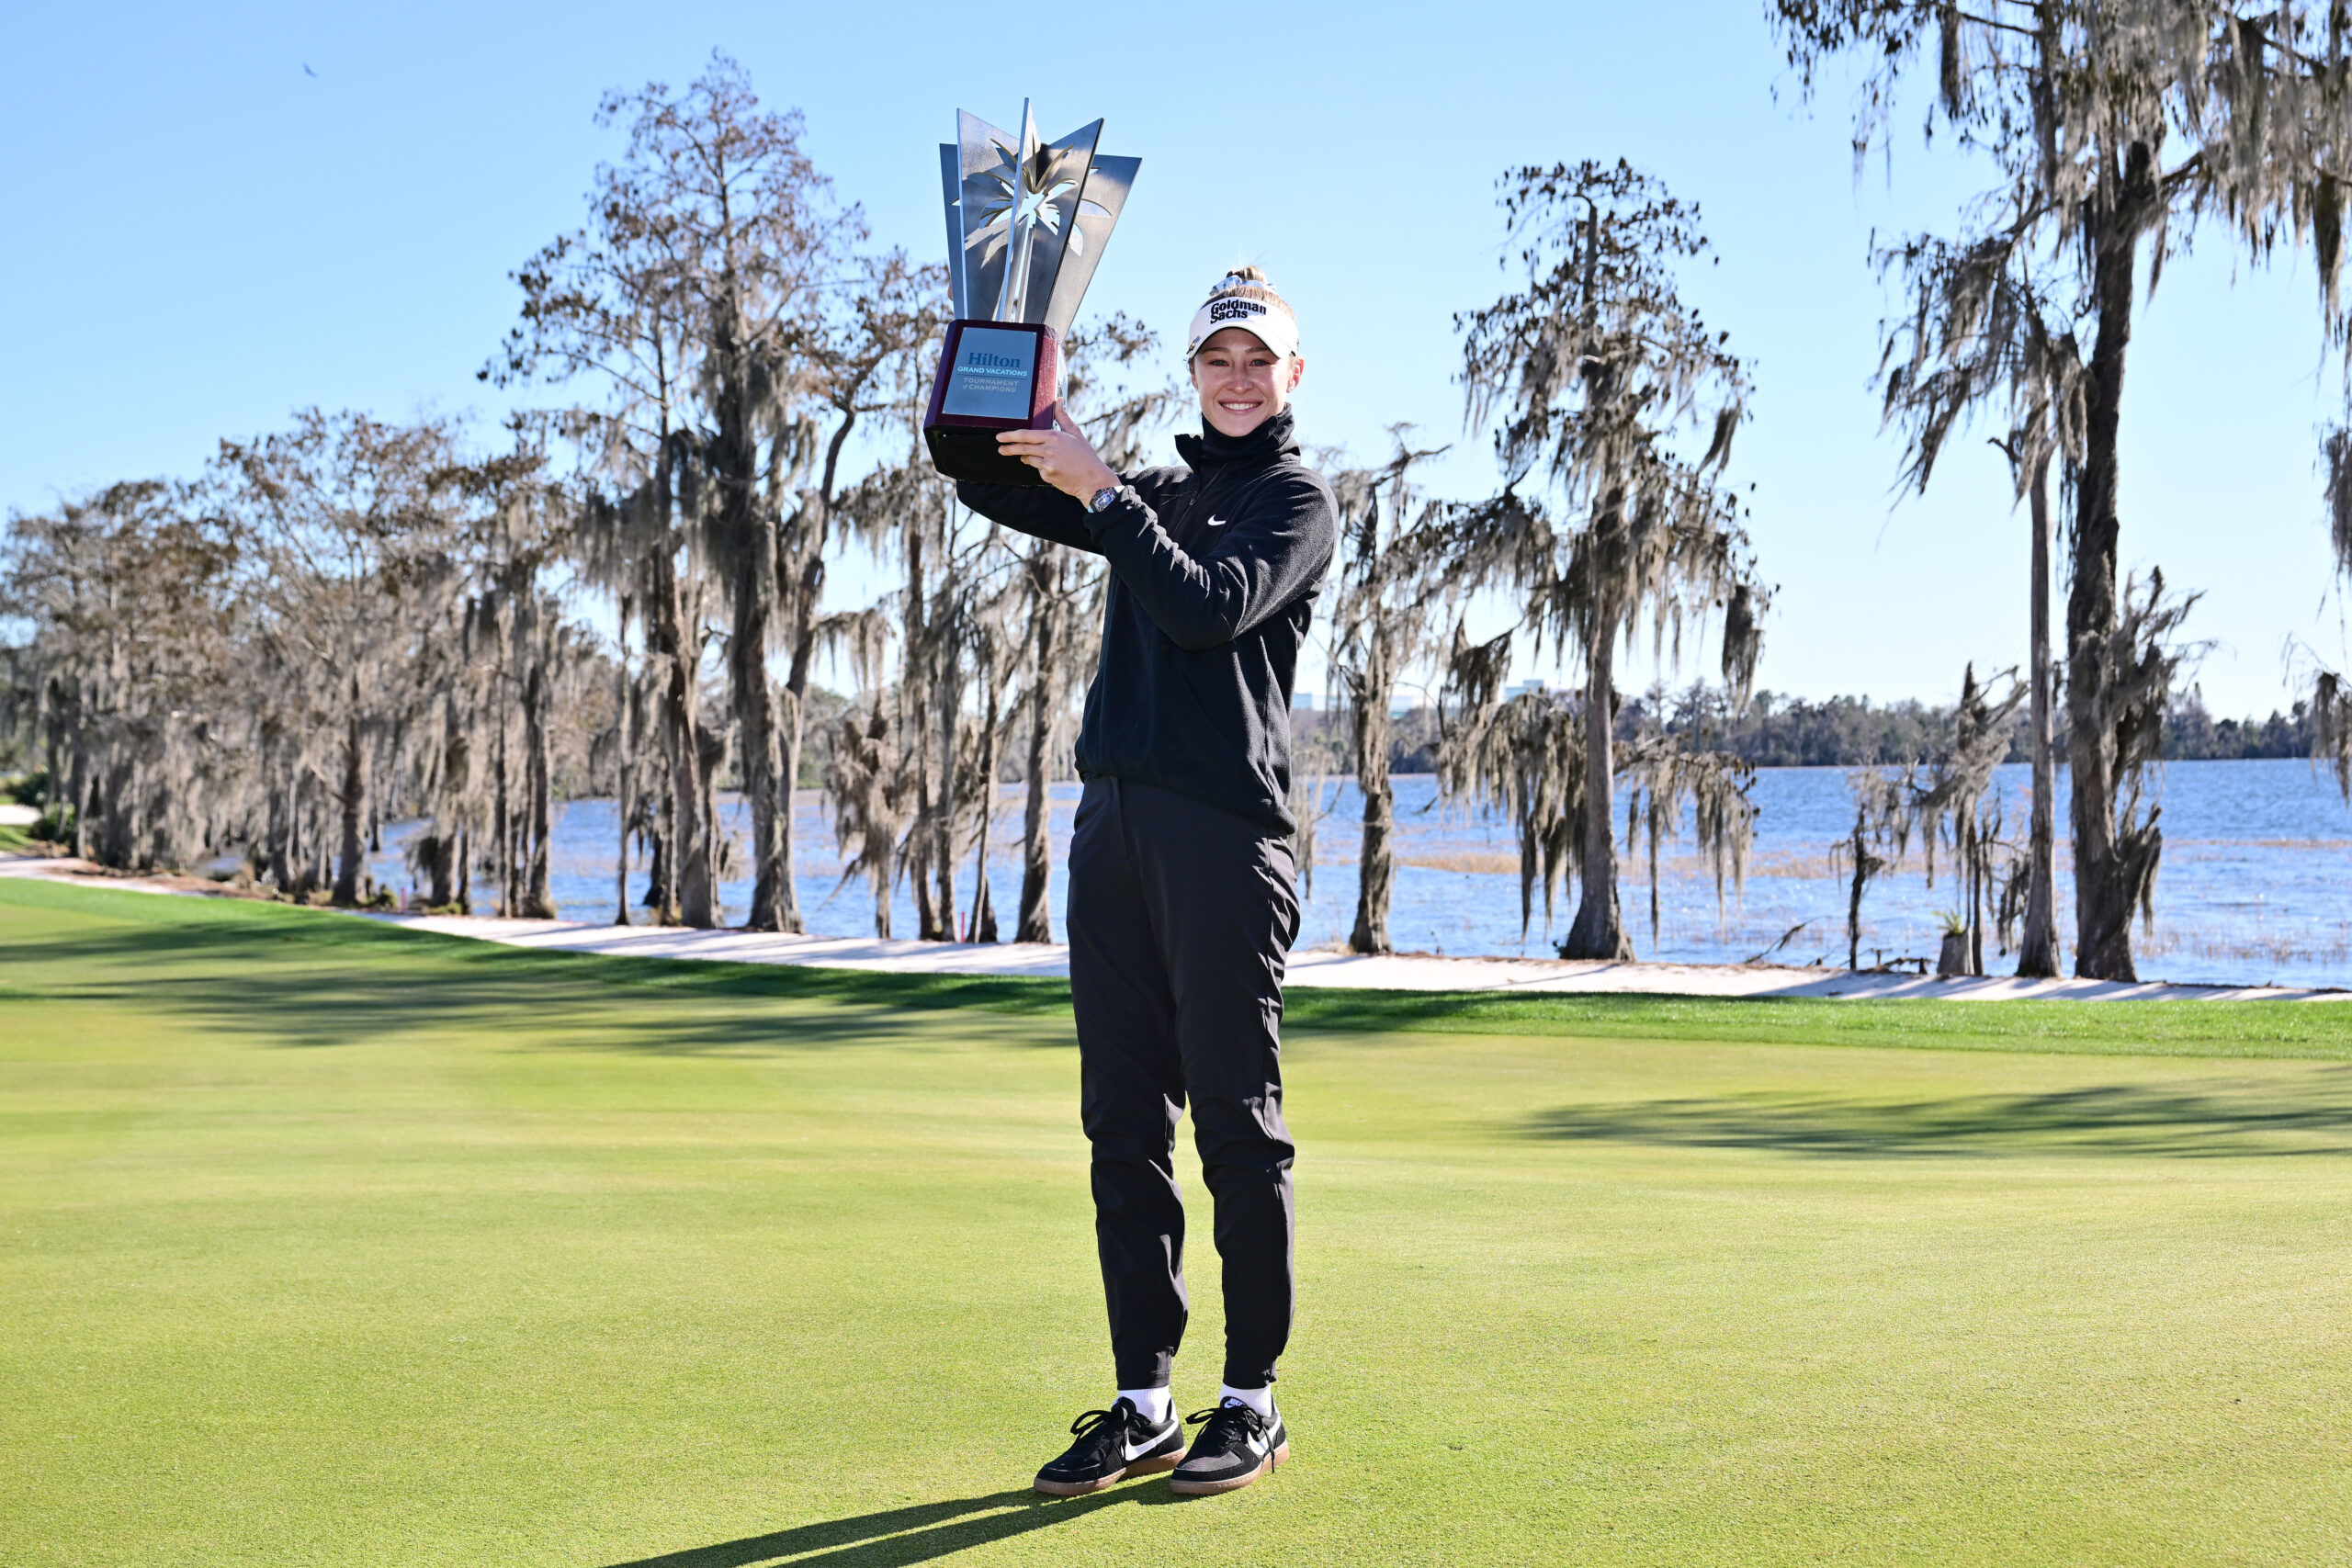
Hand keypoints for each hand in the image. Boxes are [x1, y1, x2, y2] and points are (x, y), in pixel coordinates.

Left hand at [997, 400, 1119, 501]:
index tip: (1001, 437)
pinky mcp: (1048, 476)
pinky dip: (1042, 469)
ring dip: (1027, 458)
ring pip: (1029, 459)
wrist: (1093, 480)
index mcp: (1054, 436)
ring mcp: (1047, 463)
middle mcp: (1049, 449)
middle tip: (1000, 448)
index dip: (1011, 435)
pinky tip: (1054, 469)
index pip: (1027, 434)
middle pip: (1022, 447)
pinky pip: (1038, 470)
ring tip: (1032, 458)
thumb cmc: (1086, 456)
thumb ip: (1063, 417)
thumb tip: (1058, 401)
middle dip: (1008, 448)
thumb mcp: (1075, 433)